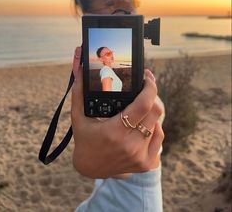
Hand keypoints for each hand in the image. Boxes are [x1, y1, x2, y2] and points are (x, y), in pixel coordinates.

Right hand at [71, 47, 163, 178]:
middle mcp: (131, 145)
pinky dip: (154, 126)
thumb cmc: (85, 140)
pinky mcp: (146, 163)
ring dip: (152, 110)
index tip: (148, 77)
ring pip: (158, 123)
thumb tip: (80, 70)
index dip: (150, 87)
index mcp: (115, 132)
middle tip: (144, 88)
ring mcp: (140, 156)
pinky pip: (159, 136)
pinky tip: (144, 123)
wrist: (90, 168)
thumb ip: (79, 93)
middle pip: (155, 111)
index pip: (143, 105)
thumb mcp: (78, 117)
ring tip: (141, 106)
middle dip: (152, 95)